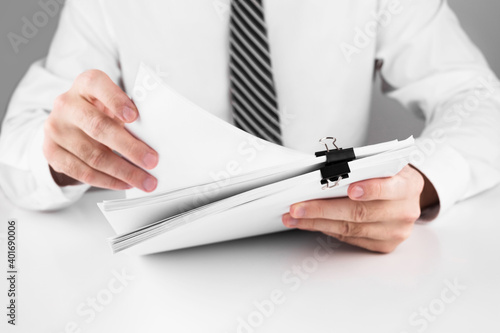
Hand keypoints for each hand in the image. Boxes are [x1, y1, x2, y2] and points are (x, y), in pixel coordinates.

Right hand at [43, 70, 157, 191]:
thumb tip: (155, 139)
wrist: (68, 125)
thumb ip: (130, 114)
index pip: (97, 85)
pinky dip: (108, 180)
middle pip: (99, 127)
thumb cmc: (101, 112)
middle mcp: (67, 104)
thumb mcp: (113, 104)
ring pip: (93, 155)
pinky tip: (125, 183)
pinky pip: (82, 172)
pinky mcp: (51, 152)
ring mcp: (56, 129)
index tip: (134, 117)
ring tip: (145, 181)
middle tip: (152, 161)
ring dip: (123, 171)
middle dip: (130, 148)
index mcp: (85, 85)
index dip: (116, 100)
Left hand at [282, 165, 436, 252]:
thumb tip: (325, 172)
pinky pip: (349, 238)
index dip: (370, 189)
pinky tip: (309, 223)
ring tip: (294, 217)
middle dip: (323, 209)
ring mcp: (395, 232)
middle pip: (359, 213)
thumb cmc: (390, 176)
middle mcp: (404, 211)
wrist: (407, 197)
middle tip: (298, 207)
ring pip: (349, 228)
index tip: (350, 189)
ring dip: (316, 222)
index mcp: (407, 185)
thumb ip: (363, 167)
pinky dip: (326, 229)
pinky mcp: (383, 245)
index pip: (389, 188)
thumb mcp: (384, 164)